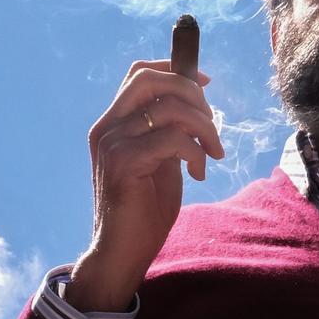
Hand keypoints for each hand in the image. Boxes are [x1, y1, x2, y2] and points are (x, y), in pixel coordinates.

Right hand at [65, 61, 223, 311]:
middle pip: (151, 79)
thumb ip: (169, 129)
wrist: (123, 249)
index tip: (205, 82)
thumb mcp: (161, 158)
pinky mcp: (123, 162)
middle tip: (211, 126)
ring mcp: (111, 143)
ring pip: (170, 109)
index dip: (175, 69)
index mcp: (114, 122)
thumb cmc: (145, 207)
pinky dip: (195, 152)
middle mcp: (107, 126)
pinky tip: (198, 173)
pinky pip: (173, 139)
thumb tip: (197, 100)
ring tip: (212, 154)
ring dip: (204, 128)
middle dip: (193, 95)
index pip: (139, 73)